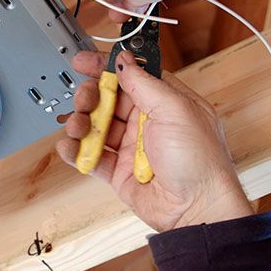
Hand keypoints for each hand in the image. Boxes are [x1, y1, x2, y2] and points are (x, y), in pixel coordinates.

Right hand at [56, 50, 253, 231]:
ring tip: (78, 127)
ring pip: (95, 126)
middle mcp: (147, 122)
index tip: (83, 61)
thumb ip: (145, 83)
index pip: (130, 75)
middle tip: (84, 99)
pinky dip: (76, 150)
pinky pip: (90, 156)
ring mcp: (131, 147)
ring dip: (81, 122)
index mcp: (165, 102)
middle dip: (90, 95)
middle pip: (108, 99)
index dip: (105, 67)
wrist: (197, 209)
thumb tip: (124, 61)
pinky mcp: (118, 171)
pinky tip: (70, 147)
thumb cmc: (200, 163)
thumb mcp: (176, 110)